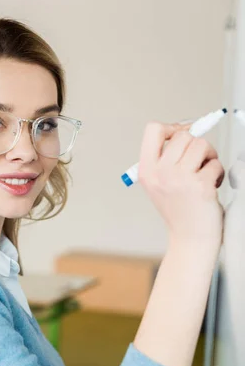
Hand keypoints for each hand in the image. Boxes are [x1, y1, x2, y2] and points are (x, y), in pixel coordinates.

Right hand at [138, 121, 224, 249]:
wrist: (190, 238)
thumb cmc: (179, 209)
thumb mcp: (160, 183)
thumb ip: (167, 156)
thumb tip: (187, 127)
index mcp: (147, 171)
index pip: (153, 130)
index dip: (171, 127)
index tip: (181, 136)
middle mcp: (160, 174)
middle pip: (183, 135)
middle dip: (196, 145)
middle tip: (198, 162)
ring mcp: (180, 180)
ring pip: (201, 144)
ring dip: (209, 156)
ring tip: (205, 173)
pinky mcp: (200, 186)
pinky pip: (215, 163)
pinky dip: (218, 173)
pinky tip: (211, 187)